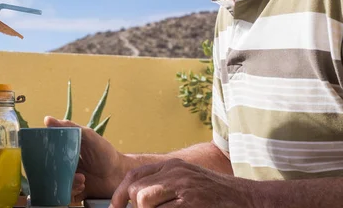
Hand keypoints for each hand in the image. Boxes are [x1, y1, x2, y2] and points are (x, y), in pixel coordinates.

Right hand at [44, 116, 124, 200]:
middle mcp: (65, 167)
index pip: (47, 154)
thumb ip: (70, 127)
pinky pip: (65, 197)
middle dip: (54, 173)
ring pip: (57, 185)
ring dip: (67, 183)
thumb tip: (47, 119)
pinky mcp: (76, 192)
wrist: (121, 173)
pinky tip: (82, 186)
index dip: (44, 157)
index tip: (46, 157)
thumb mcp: (89, 135)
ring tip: (82, 179)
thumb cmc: (106, 152)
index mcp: (64, 152)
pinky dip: (71, 193)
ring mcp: (70, 180)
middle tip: (65, 171)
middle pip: (49, 172)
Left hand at [110, 159, 253, 207]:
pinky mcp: (192, 202)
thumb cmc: (217, 196)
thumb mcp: (189, 182)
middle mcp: (176, 172)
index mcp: (172, 166)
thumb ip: (165, 186)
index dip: (119, 194)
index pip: (134, 176)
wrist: (249, 199)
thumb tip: (138, 199)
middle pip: (137, 189)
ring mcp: (184, 186)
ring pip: (145, 200)